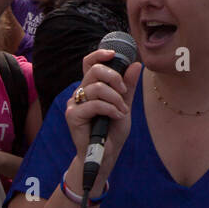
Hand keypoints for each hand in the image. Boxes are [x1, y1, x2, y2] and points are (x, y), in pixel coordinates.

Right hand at [64, 50, 143, 179]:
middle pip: (95, 70)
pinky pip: (94, 104)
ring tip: (122, 110)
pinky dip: (110, 109)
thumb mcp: (125, 104)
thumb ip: (128, 86)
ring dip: (115, 99)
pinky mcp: (72, 115)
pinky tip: (117, 116)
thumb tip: (136, 64)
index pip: (90, 63)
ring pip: (97, 88)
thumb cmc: (113, 129)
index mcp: (92, 86)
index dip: (99, 54)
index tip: (114, 54)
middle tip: (124, 92)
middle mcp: (81, 92)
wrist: (107, 153)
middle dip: (115, 78)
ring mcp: (75, 103)